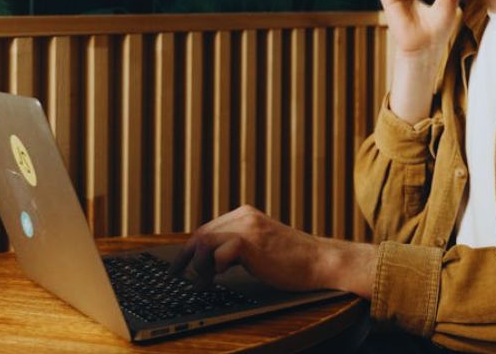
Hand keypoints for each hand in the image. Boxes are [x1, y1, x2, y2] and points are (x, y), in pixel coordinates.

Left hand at [169, 205, 327, 291]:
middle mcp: (245, 216)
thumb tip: (208, 262)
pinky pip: (218, 255)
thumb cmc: (292, 261)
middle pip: (201, 233)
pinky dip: (214, 269)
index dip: (188, 249)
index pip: (206, 229)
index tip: (177, 267)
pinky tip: (221, 278)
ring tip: (207, 281)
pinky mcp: (251, 241)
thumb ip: (237, 246)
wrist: (319, 262)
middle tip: (179, 277)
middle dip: (186, 259)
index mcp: (246, 215)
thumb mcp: (260, 247)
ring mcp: (248, 226)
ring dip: (200, 266)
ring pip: (204, 242)